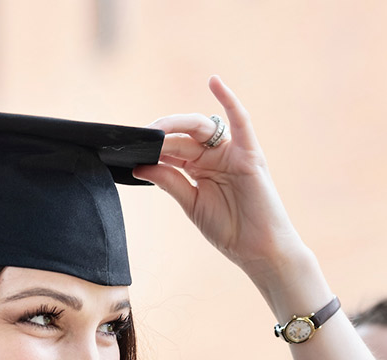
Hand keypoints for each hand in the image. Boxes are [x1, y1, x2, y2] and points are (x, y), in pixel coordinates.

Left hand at [133, 76, 312, 291]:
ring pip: (202, 128)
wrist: (258, 250)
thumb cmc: (229, 229)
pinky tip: (215, 82)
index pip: (171, 150)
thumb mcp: (191, 204)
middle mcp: (214, 156)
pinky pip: (240, 122)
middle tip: (139, 137)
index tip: (127, 147)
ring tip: (157, 129)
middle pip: (183, 136)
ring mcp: (232, 153)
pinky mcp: (250, 154)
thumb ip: (169, 182)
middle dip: (160, 135)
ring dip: (178, 124)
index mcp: (199, 169)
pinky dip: (229, 100)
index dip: (151, 147)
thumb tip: (141, 166)